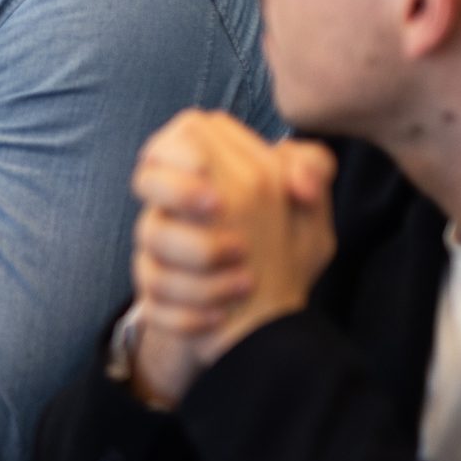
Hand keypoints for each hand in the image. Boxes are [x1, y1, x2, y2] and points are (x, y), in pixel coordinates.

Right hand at [125, 112, 336, 403]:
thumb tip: (298, 184)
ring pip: (151, 239)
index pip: (182, 134)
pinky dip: (188, 310)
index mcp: (208, 177)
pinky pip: (154, 299)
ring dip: (199, 255)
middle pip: (145, 177)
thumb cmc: (284, 256)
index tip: (213, 169)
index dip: (186, 144)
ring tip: (245, 278)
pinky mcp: (156, 300)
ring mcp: (161, 255)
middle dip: (178, 189)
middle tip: (219, 207)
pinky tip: (221, 315)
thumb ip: (314, 173)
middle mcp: (176, 210)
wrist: (264, 326)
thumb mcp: (309, 214)